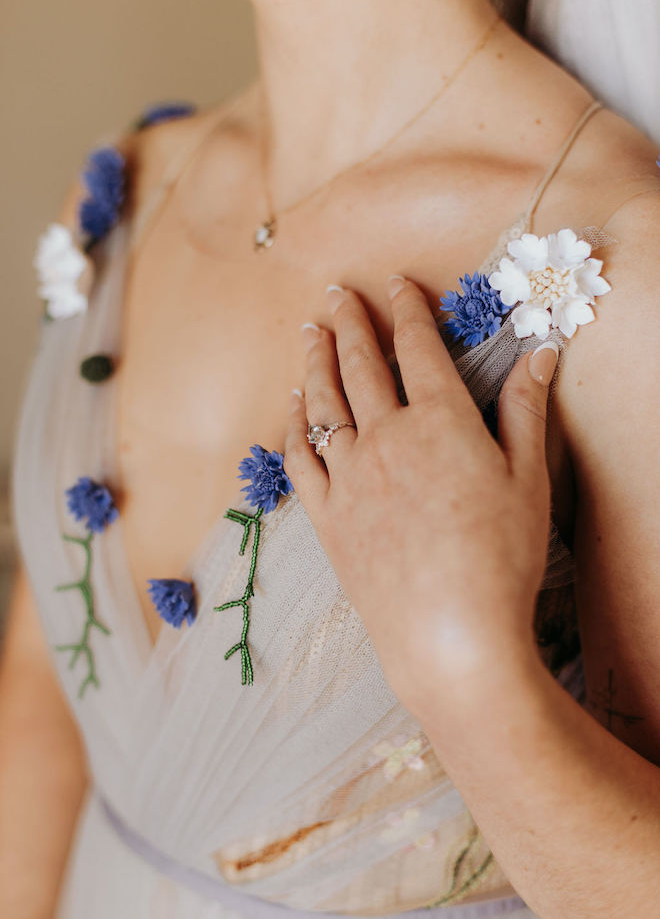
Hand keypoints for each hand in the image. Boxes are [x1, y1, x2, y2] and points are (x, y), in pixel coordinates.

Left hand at [283, 276, 558, 708]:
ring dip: (315, 362)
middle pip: (361, 365)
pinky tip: (292, 407)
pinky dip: (294, 425)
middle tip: (334, 293)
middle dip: (349, 322)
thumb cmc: (501, 558)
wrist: (451, 636)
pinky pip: (302, 458)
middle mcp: (386, 438)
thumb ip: (525, 410)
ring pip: (323, 403)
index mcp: (439, 422)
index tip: (394, 282)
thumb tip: (541, 353)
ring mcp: (350, 477)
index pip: (417, 348)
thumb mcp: (528, 479)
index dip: (405, 309)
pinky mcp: (328, 516)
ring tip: (310, 333)